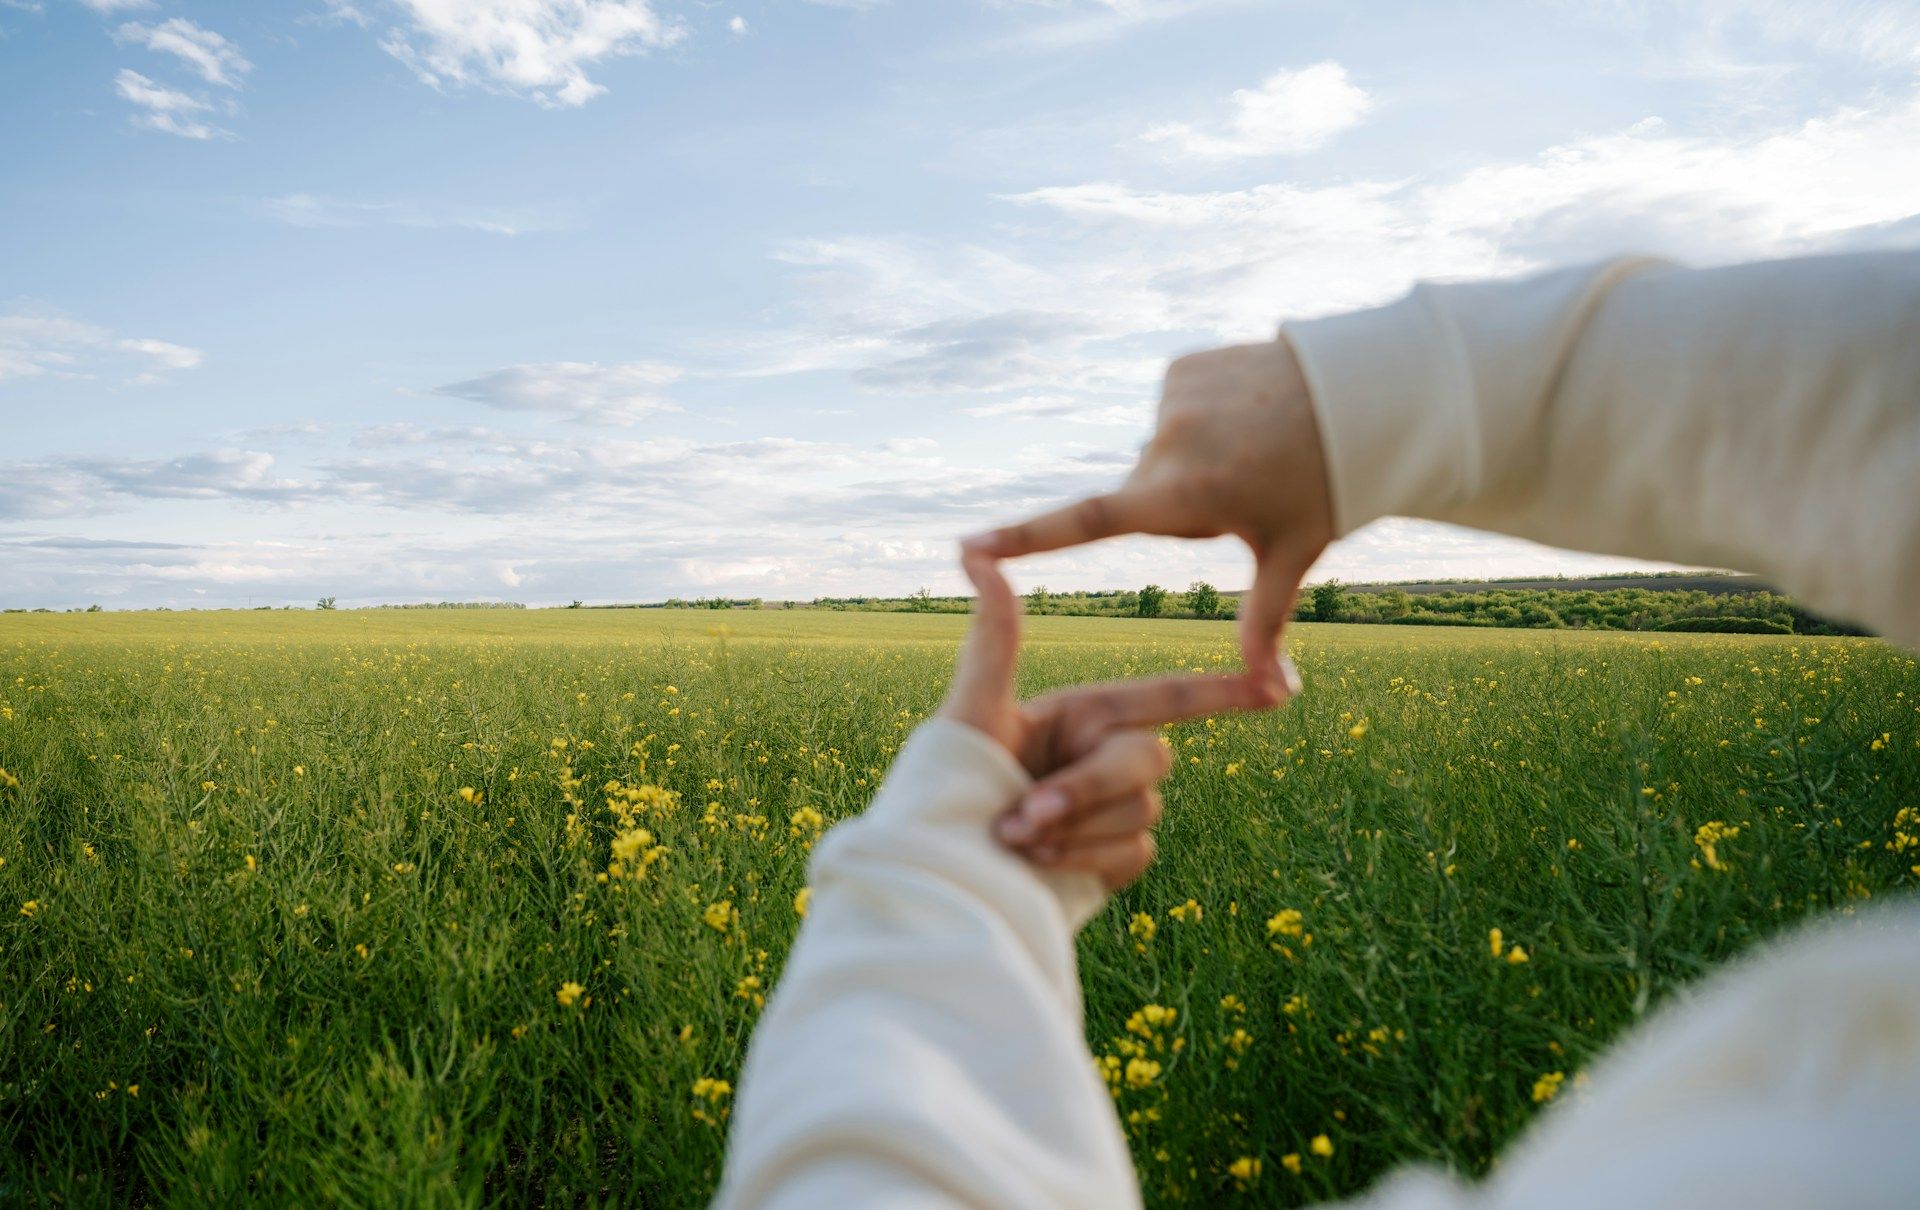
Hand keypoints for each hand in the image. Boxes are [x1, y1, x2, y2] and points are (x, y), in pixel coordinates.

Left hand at [938, 551, 1289, 889]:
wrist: (944, 872)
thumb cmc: (947, 786)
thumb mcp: (971, 711)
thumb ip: (993, 638)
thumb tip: (974, 555)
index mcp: (1083, 713)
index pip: (1167, 697)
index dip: (1224, 690)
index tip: (1279, 685)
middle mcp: (1106, 756)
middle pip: (1148, 756)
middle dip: (1087, 787)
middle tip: (1024, 815)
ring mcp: (1115, 810)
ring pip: (1141, 807)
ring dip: (1076, 828)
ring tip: (1015, 840)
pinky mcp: (1116, 859)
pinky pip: (1133, 850)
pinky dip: (1084, 858)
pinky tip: (1039, 865)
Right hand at [961, 340, 1332, 688]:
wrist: (1363, 394)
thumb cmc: (1329, 484)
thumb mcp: (1294, 554)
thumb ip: (1265, 620)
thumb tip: (1272, 693)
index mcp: (1189, 492)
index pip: (1091, 524)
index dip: (1027, 540)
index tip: (969, 547)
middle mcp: (1169, 441)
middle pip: (1145, 499)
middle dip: (1181, 508)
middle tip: (1247, 495)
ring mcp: (1172, 398)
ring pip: (1160, 458)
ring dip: (1193, 464)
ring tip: (1254, 449)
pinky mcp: (1179, 368)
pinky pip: (1173, 413)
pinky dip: (1200, 421)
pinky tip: (1245, 414)